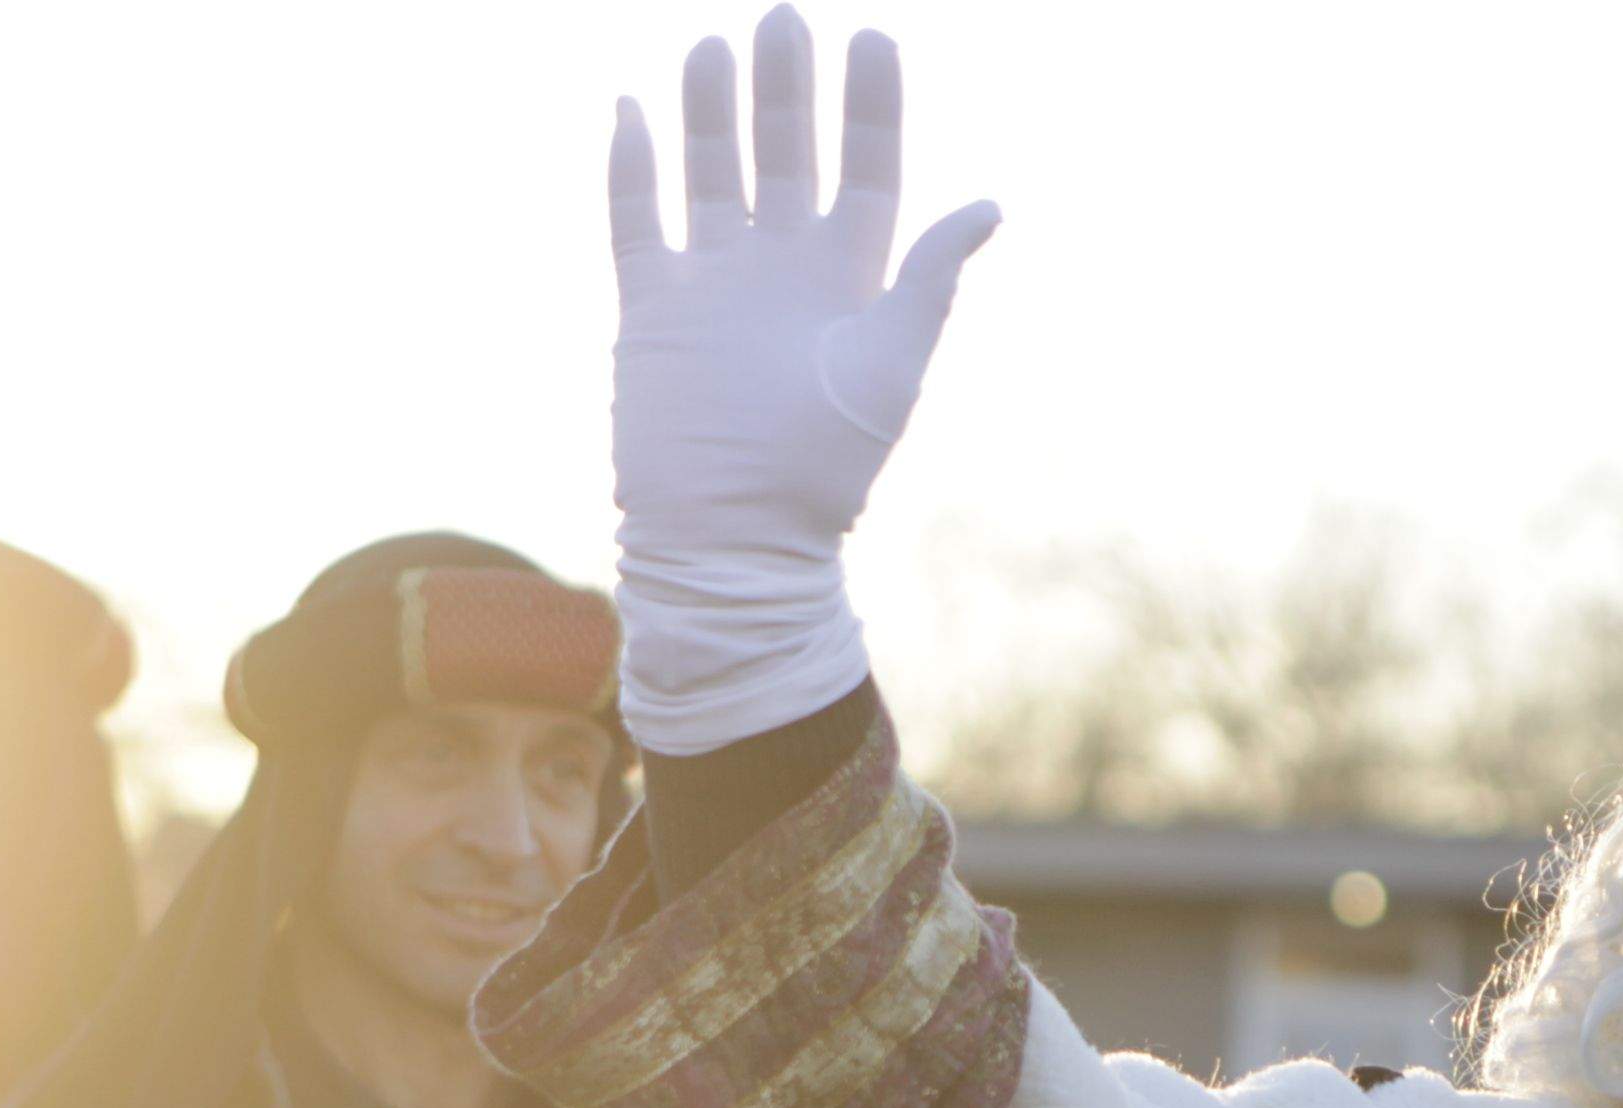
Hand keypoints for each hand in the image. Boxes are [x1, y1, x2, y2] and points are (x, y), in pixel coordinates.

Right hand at [607, 9, 998, 749]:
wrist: (732, 540)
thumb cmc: (822, 470)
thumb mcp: (888, 368)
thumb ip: (929, 281)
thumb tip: (989, 205)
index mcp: (849, 282)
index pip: (865, 172)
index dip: (869, 108)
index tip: (871, 39)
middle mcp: (782, 272)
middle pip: (786, 156)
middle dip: (786, 88)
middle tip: (784, 16)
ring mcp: (714, 287)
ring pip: (712, 173)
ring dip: (711, 111)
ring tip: (714, 46)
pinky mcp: (654, 311)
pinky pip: (638, 222)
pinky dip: (633, 168)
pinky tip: (635, 109)